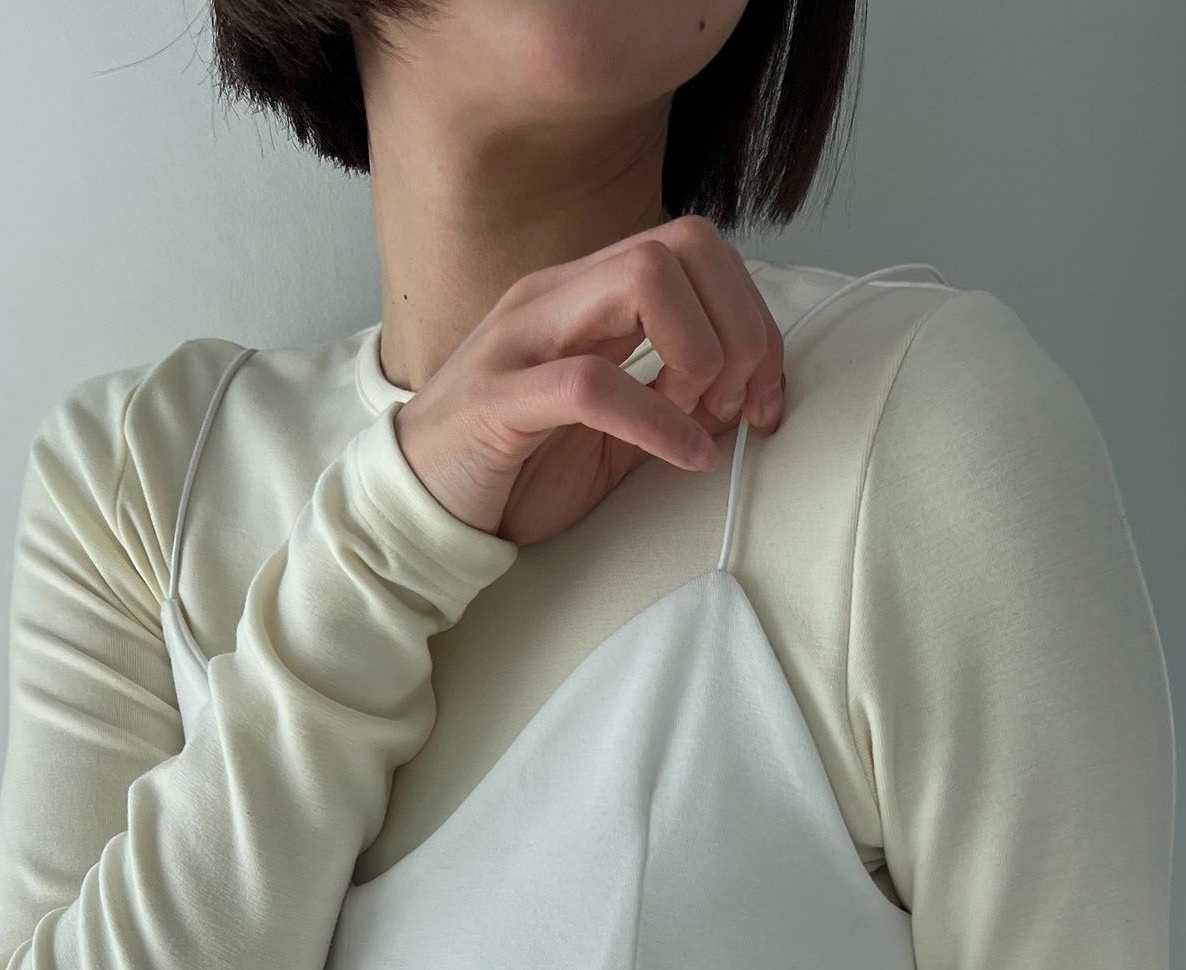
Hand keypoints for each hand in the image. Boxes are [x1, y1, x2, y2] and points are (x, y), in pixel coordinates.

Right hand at [390, 216, 786, 545]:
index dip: (752, 318)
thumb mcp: (613, 435)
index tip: (765, 399)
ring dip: (702, 354)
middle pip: (683, 245)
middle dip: (741, 326)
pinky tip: (684, 456)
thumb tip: (742, 398)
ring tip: (704, 421)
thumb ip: (671, 405)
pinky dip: (659, 421)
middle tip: (743, 404)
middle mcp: (558, 296)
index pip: (696, 250)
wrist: (420, 508)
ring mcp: (525, 338)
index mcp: (586, 295)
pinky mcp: (501, 397)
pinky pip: (596, 384)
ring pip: (645, 280)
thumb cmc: (516, 469)